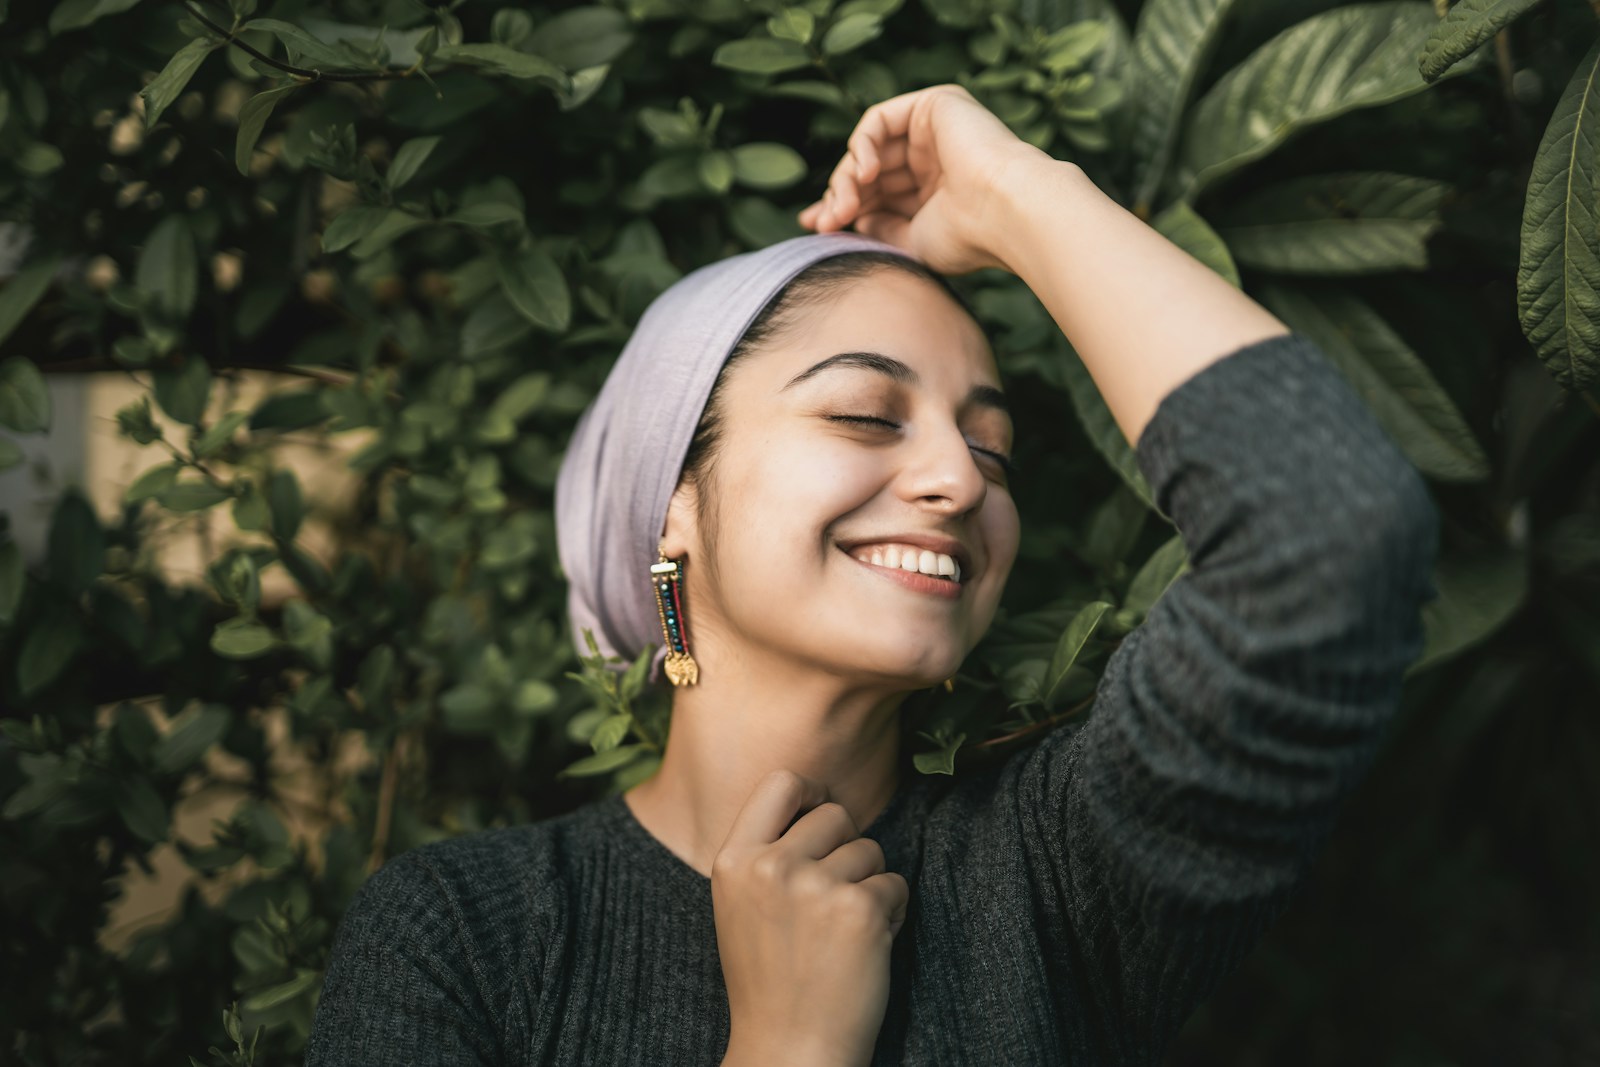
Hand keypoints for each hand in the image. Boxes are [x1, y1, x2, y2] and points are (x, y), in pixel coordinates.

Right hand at [712, 770, 909, 1066]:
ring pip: (871, 850)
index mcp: (734, 861)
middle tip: (834, 899)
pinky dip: (893, 912)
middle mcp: (770, 866)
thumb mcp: (741, 906)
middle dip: (847, 849)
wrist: (789, 1051)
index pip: (781, 782)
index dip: (812, 792)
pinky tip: (866, 948)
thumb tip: (817, 802)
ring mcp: (815, 886)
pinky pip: (896, 884)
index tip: (823, 814)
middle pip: (836, 815)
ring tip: (844, 933)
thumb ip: (766, 854)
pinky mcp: (859, 909)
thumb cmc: (770, 982)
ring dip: (871, 884)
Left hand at [796, 83, 1050, 275]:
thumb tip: (850, 219)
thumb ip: (879, 229)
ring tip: (845, 207)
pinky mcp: (935, 104)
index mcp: (934, 191)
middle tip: (827, 223)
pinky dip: (861, 146)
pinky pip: (877, 120)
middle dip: (841, 196)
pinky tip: (865, 174)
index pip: (878, 193)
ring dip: (847, 178)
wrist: (1004, 214)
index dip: (844, 207)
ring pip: (869, 147)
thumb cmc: (967, 238)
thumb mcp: (911, 242)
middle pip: (869, 171)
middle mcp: (934, 158)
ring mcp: (934, 130)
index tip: (815, 228)